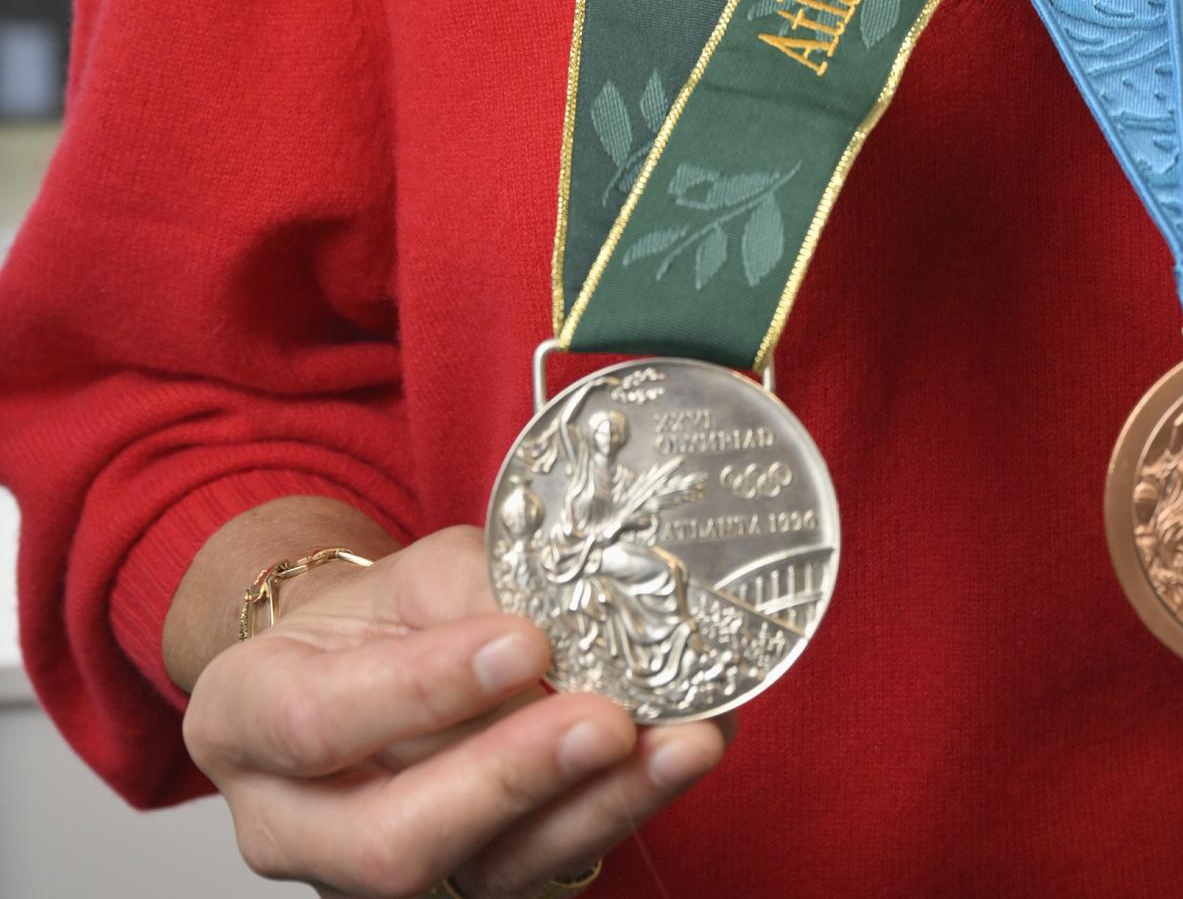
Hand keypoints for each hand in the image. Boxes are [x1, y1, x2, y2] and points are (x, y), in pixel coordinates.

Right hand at [183, 524, 725, 896]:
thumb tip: (565, 607)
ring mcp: (370, 881)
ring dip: (594, 807)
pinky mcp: (458, 892)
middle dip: (510, 780)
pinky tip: (677, 757)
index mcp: (243, 721)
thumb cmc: (378, 618)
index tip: (525, 640)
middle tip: (607, 715)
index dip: (424, 688)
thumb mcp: (405, 572)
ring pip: (478, 875)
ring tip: (682, 739)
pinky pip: (536, 874)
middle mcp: (292, 827)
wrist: (368, 671)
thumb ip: (470, 586)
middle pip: (390, 842)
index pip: (320, 720)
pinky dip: (614, 815)